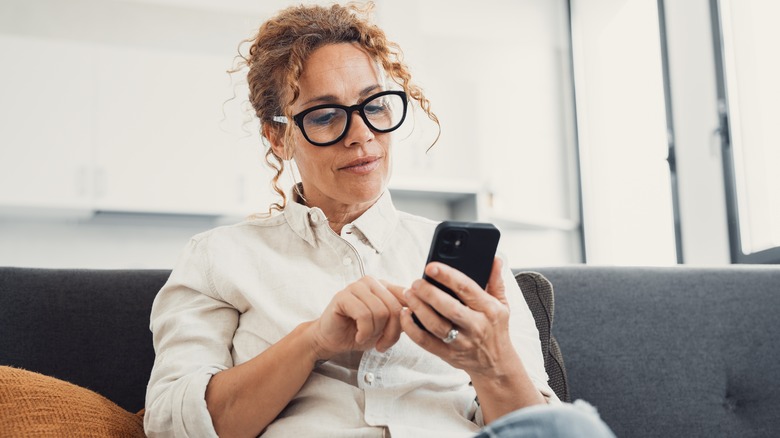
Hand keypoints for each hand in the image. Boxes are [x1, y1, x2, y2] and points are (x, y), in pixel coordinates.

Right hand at [309, 276, 404, 359]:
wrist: (332, 340)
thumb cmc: (359, 332)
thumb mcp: (386, 327)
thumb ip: (401, 317)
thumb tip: (415, 313)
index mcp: (384, 286)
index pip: (406, 298)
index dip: (404, 322)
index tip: (392, 338)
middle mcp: (372, 282)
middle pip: (394, 307)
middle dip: (390, 332)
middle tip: (381, 344)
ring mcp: (356, 286)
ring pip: (380, 311)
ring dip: (374, 333)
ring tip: (365, 337)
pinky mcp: (343, 296)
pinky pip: (364, 315)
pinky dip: (364, 332)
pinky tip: (358, 336)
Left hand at [395, 257, 515, 377]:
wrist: (495, 364)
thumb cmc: (496, 330)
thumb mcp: (502, 305)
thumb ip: (495, 281)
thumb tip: (495, 260)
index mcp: (489, 310)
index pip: (467, 288)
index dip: (447, 276)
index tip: (432, 267)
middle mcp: (476, 326)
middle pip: (449, 307)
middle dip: (429, 293)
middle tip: (416, 283)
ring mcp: (461, 342)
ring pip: (435, 325)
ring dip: (418, 308)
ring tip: (408, 295)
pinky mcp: (448, 354)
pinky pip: (426, 342)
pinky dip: (412, 328)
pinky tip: (405, 315)